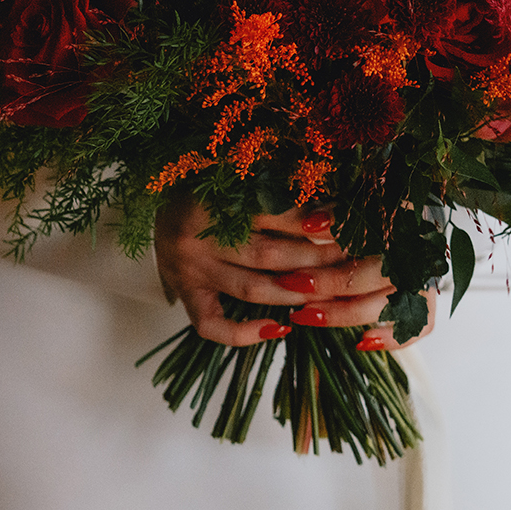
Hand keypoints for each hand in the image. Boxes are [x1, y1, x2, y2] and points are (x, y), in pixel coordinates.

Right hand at [154, 198, 415, 349]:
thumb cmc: (208, 186)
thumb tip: (332, 205)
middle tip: (352, 260)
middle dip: (316, 259)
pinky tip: (280, 329)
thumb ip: (275, 187)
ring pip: (252, 288)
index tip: (348, 224)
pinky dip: (244, 333)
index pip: (273, 213)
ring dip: (296, 293)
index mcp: (211, 199)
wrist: (158, 199)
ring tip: (332, 292)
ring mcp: (189, 269)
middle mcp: (197, 236)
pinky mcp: (185, 294)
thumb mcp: (236, 175)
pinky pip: (213, 324)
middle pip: (269, 254)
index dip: (315, 221)